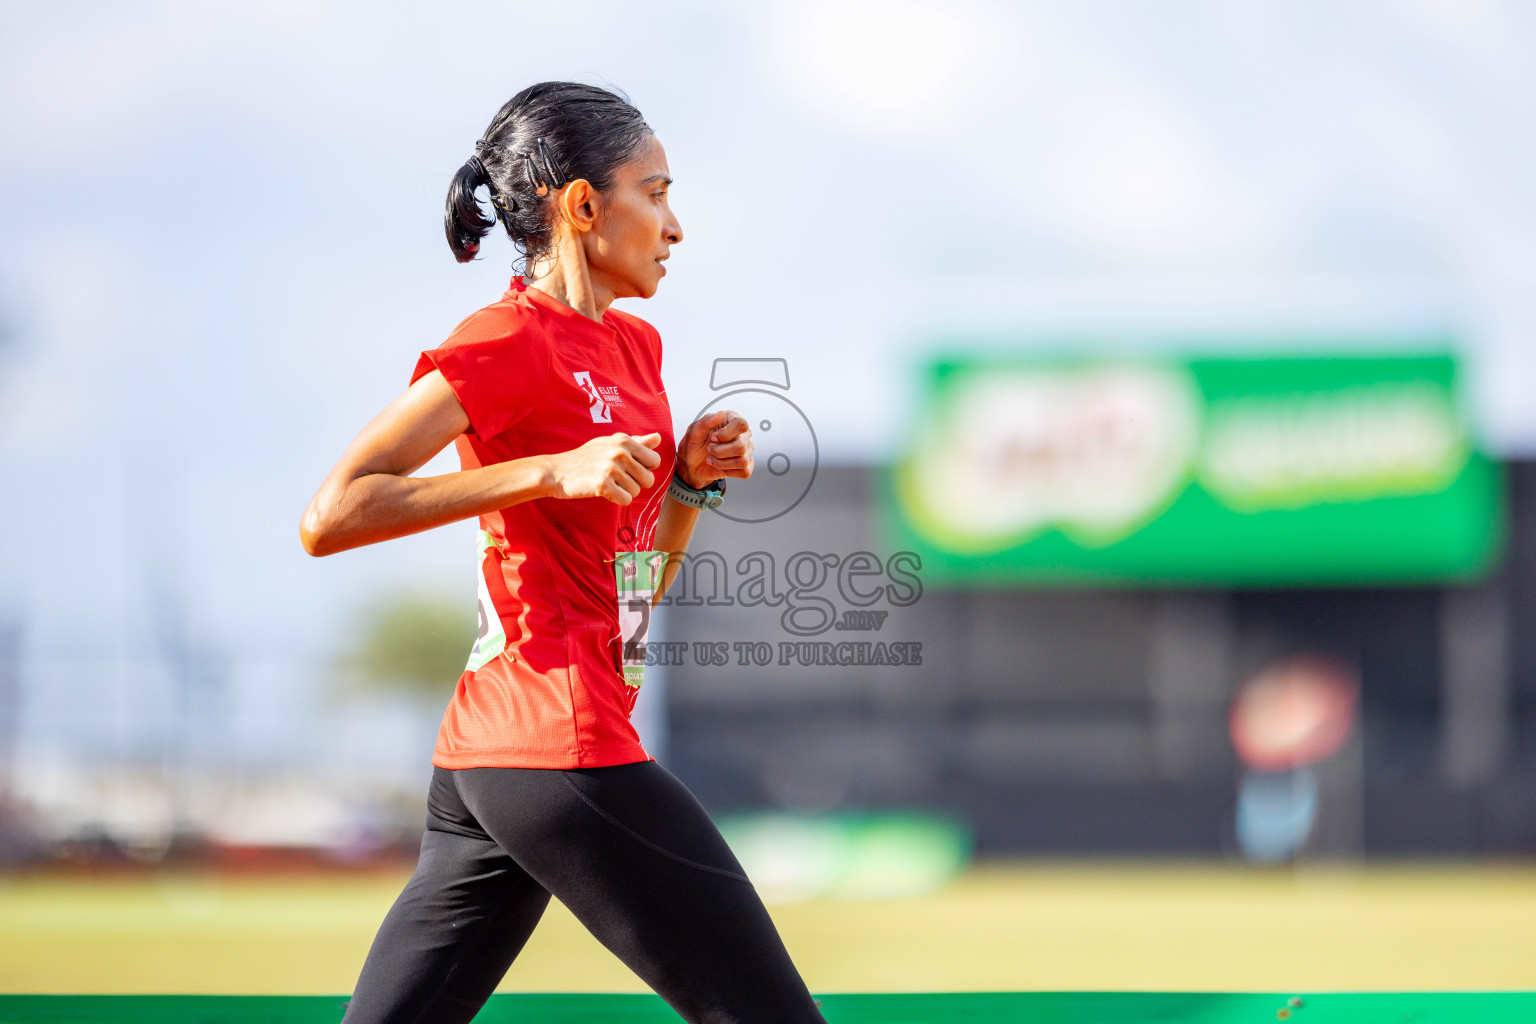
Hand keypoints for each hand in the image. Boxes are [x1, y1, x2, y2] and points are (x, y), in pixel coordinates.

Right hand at [547, 432, 662, 504]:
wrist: (557, 471)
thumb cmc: (586, 458)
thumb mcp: (610, 444)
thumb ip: (637, 442)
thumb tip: (658, 438)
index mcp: (624, 440)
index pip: (655, 460)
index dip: (644, 468)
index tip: (629, 468)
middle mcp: (619, 452)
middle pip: (649, 479)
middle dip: (635, 483)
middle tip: (617, 479)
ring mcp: (611, 468)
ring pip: (636, 491)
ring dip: (623, 492)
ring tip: (607, 483)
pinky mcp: (602, 485)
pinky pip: (625, 500)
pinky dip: (616, 499)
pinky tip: (604, 491)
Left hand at [676, 410, 752, 489]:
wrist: (691, 463)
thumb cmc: (694, 444)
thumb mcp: (694, 431)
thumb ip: (706, 421)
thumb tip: (720, 413)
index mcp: (732, 420)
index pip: (741, 425)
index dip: (726, 434)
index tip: (712, 438)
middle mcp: (743, 434)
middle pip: (741, 446)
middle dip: (720, 452)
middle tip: (709, 449)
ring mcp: (746, 450)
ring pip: (742, 461)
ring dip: (722, 463)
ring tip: (712, 459)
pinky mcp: (746, 465)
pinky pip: (745, 471)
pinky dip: (728, 471)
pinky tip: (720, 466)